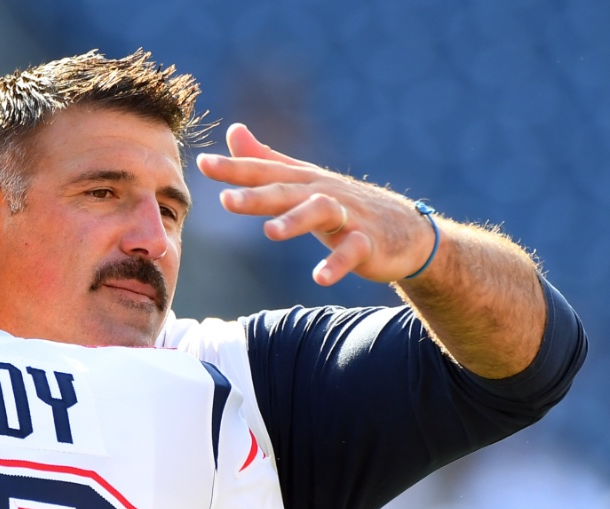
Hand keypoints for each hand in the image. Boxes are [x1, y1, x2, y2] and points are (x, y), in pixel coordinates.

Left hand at [197, 123, 435, 285]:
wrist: (407, 231)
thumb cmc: (346, 205)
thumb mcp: (303, 180)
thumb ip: (266, 159)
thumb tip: (234, 131)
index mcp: (303, 181)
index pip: (263, 172)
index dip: (234, 168)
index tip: (202, 163)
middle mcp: (323, 193)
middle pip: (286, 191)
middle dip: (256, 195)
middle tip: (225, 200)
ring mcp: (348, 216)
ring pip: (320, 212)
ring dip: (296, 221)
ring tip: (270, 233)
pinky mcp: (368, 242)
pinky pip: (352, 251)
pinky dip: (337, 264)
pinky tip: (320, 278)